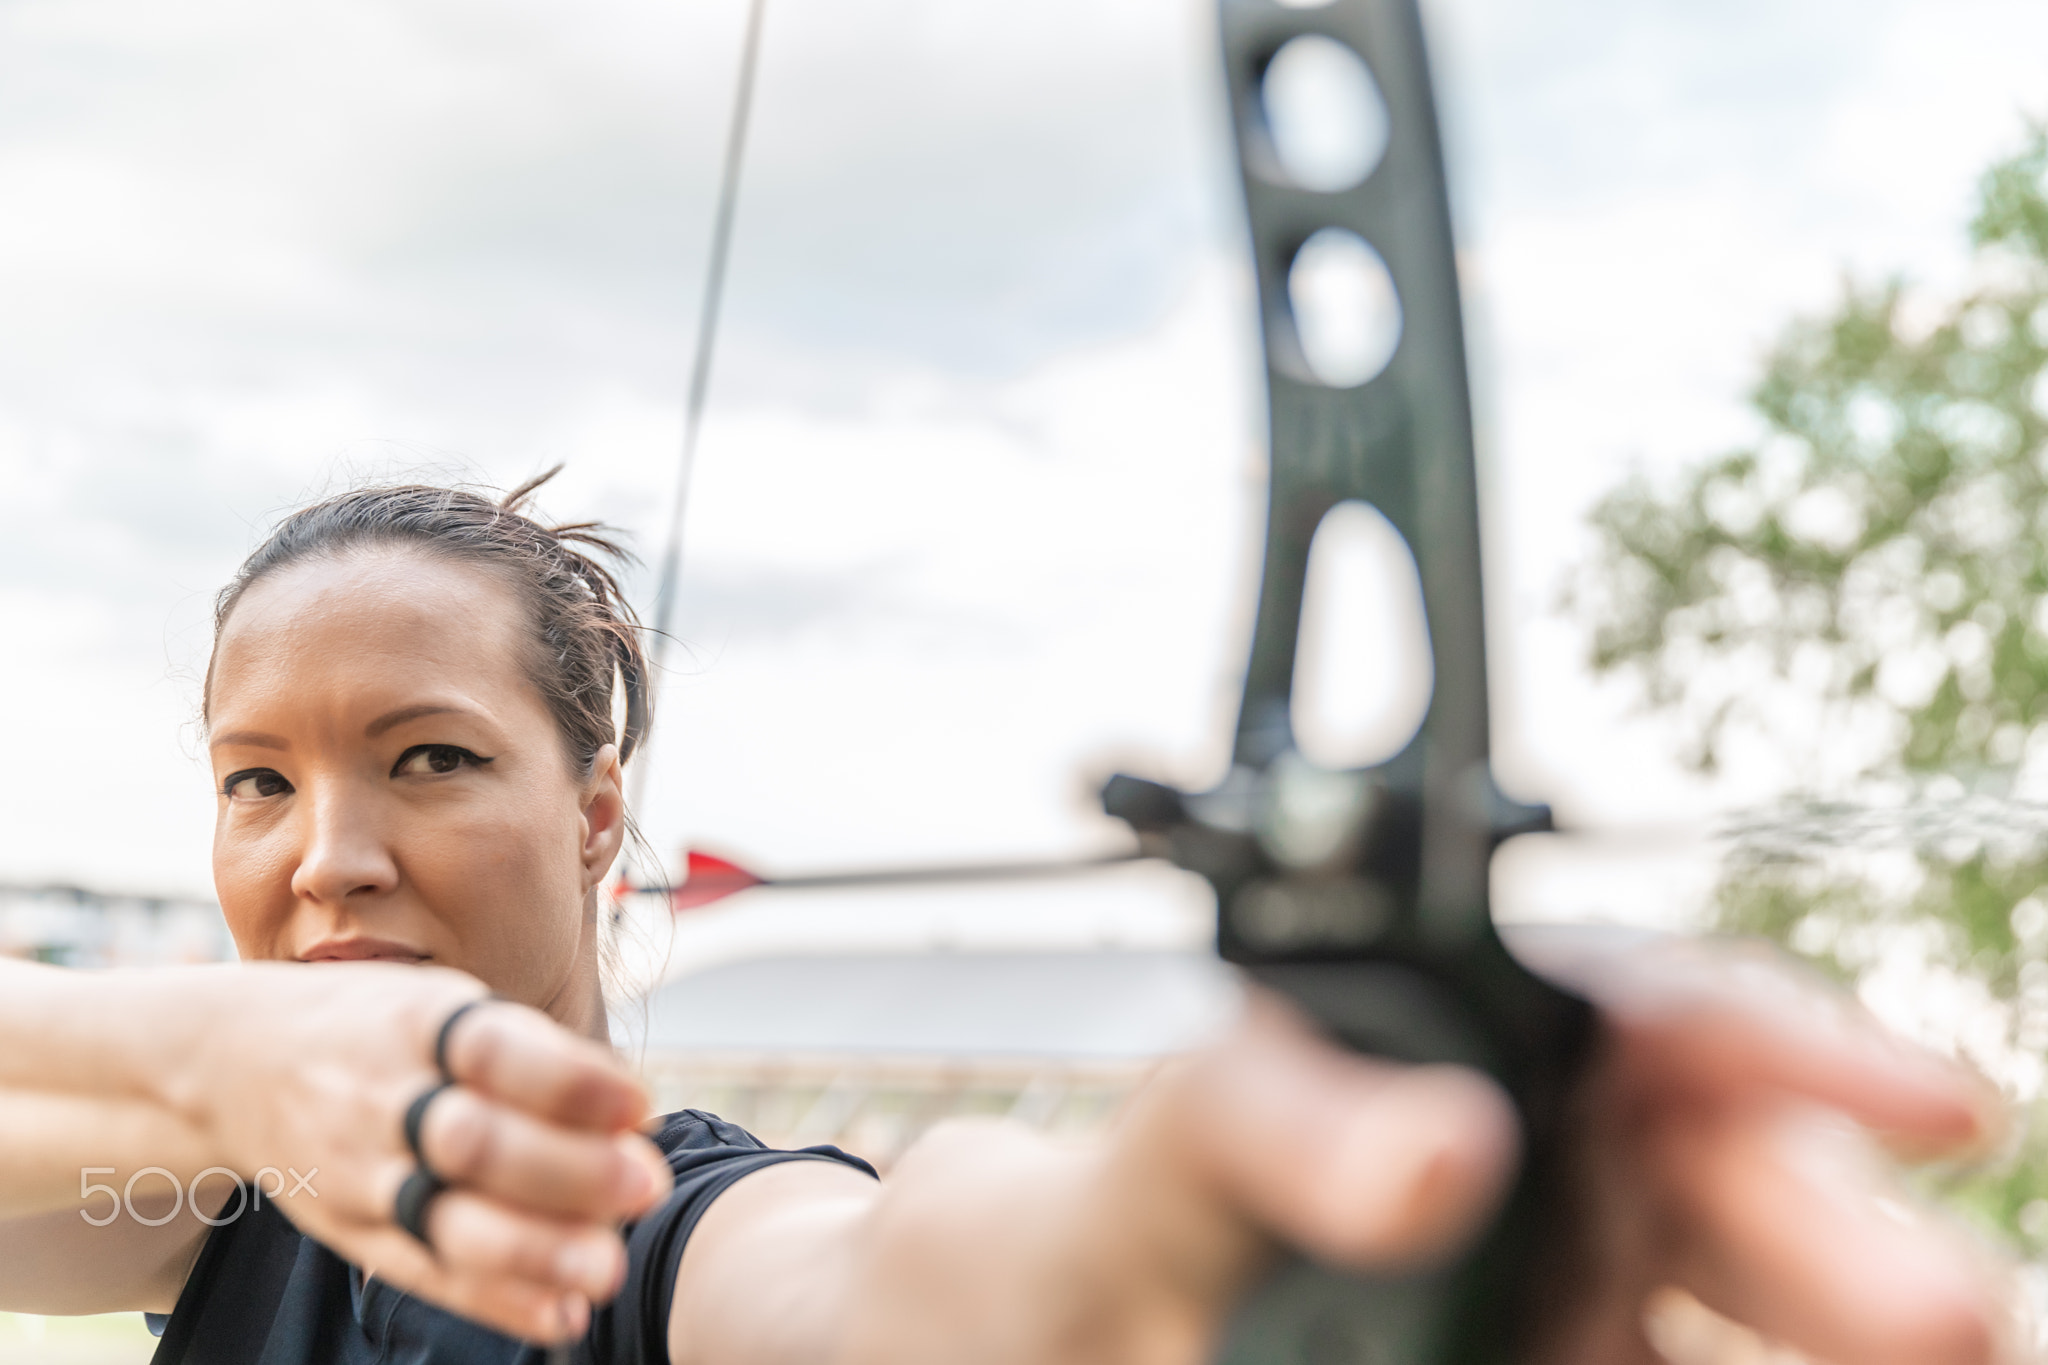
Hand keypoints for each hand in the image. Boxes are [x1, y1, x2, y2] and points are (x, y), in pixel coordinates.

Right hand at [175, 963, 672, 1341]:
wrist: (228, 1061)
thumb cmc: (379, 1028)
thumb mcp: (442, 1004)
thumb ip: (533, 1052)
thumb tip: (635, 1110)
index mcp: (413, 1022)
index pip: (493, 1049)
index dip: (569, 1080)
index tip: (640, 1105)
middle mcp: (380, 1097)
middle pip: (470, 1141)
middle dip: (565, 1170)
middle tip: (646, 1187)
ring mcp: (358, 1170)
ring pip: (442, 1218)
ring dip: (533, 1250)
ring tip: (606, 1267)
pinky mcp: (350, 1230)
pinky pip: (422, 1272)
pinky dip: (495, 1300)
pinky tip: (560, 1317)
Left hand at [833, 934, 2006, 1364]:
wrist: (1002, 1356)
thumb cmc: (1084, 1230)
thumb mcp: (1154, 1160)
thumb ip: (1263, 1129)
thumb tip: (1440, 1155)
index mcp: (1467, 1057)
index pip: (1658, 1023)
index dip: (1794, 1045)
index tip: (1923, 1101)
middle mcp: (1543, 1181)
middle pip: (1722, 1190)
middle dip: (1838, 1238)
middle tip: (1942, 1313)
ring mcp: (1552, 1306)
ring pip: (1721, 1318)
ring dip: (1823, 1343)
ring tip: (1939, 1352)